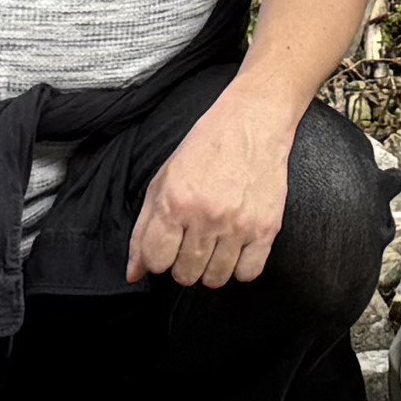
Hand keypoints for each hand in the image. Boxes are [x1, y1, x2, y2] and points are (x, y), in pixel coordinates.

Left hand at [129, 87, 303, 290]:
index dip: (158, 259)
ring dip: (210, 269)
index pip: (156, 261)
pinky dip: (240, 268)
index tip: (167, 248)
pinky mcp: (266, 228)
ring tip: (214, 245)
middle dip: (183, 265)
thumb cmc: (206, 148)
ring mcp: (238, 224)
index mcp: (174, 201)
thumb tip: (134, 273)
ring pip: (215, 279)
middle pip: (185, 274)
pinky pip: (248, 273)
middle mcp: (205, 216)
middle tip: (192, 243)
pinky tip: (236, 249)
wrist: (253, 122)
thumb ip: (144, 229)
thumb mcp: (164, 180)